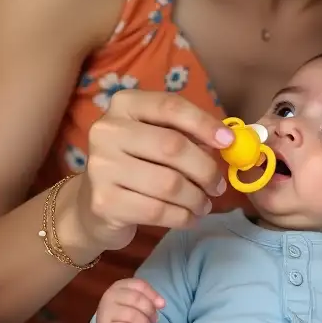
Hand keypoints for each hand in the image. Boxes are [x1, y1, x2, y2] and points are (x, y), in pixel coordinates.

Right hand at [78, 90, 233, 250]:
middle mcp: (108, 131)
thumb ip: (187, 134)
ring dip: (196, 198)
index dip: (204, 123)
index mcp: (124, 105)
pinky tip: (189, 217)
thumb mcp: (157, 138)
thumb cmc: (136, 164)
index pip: (170, 106)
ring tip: (204, 204)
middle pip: (173, 146)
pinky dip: (182, 217)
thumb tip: (227, 142)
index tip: (229, 142)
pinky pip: (158, 211)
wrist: (93, 203)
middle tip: (218, 186)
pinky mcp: (104, 202)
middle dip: (205, 169)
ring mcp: (102, 167)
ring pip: (169, 184)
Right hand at [95, 277, 164, 322]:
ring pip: (132, 315)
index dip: (153, 294)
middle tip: (155, 319)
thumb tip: (161, 303)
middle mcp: (110, 296)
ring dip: (145, 322)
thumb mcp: (135, 302)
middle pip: (136, 298)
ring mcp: (106, 312)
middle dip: (150, 310)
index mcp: (119, 286)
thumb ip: (148, 299)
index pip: (139, 285)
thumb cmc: (125, 313)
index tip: (162, 305)